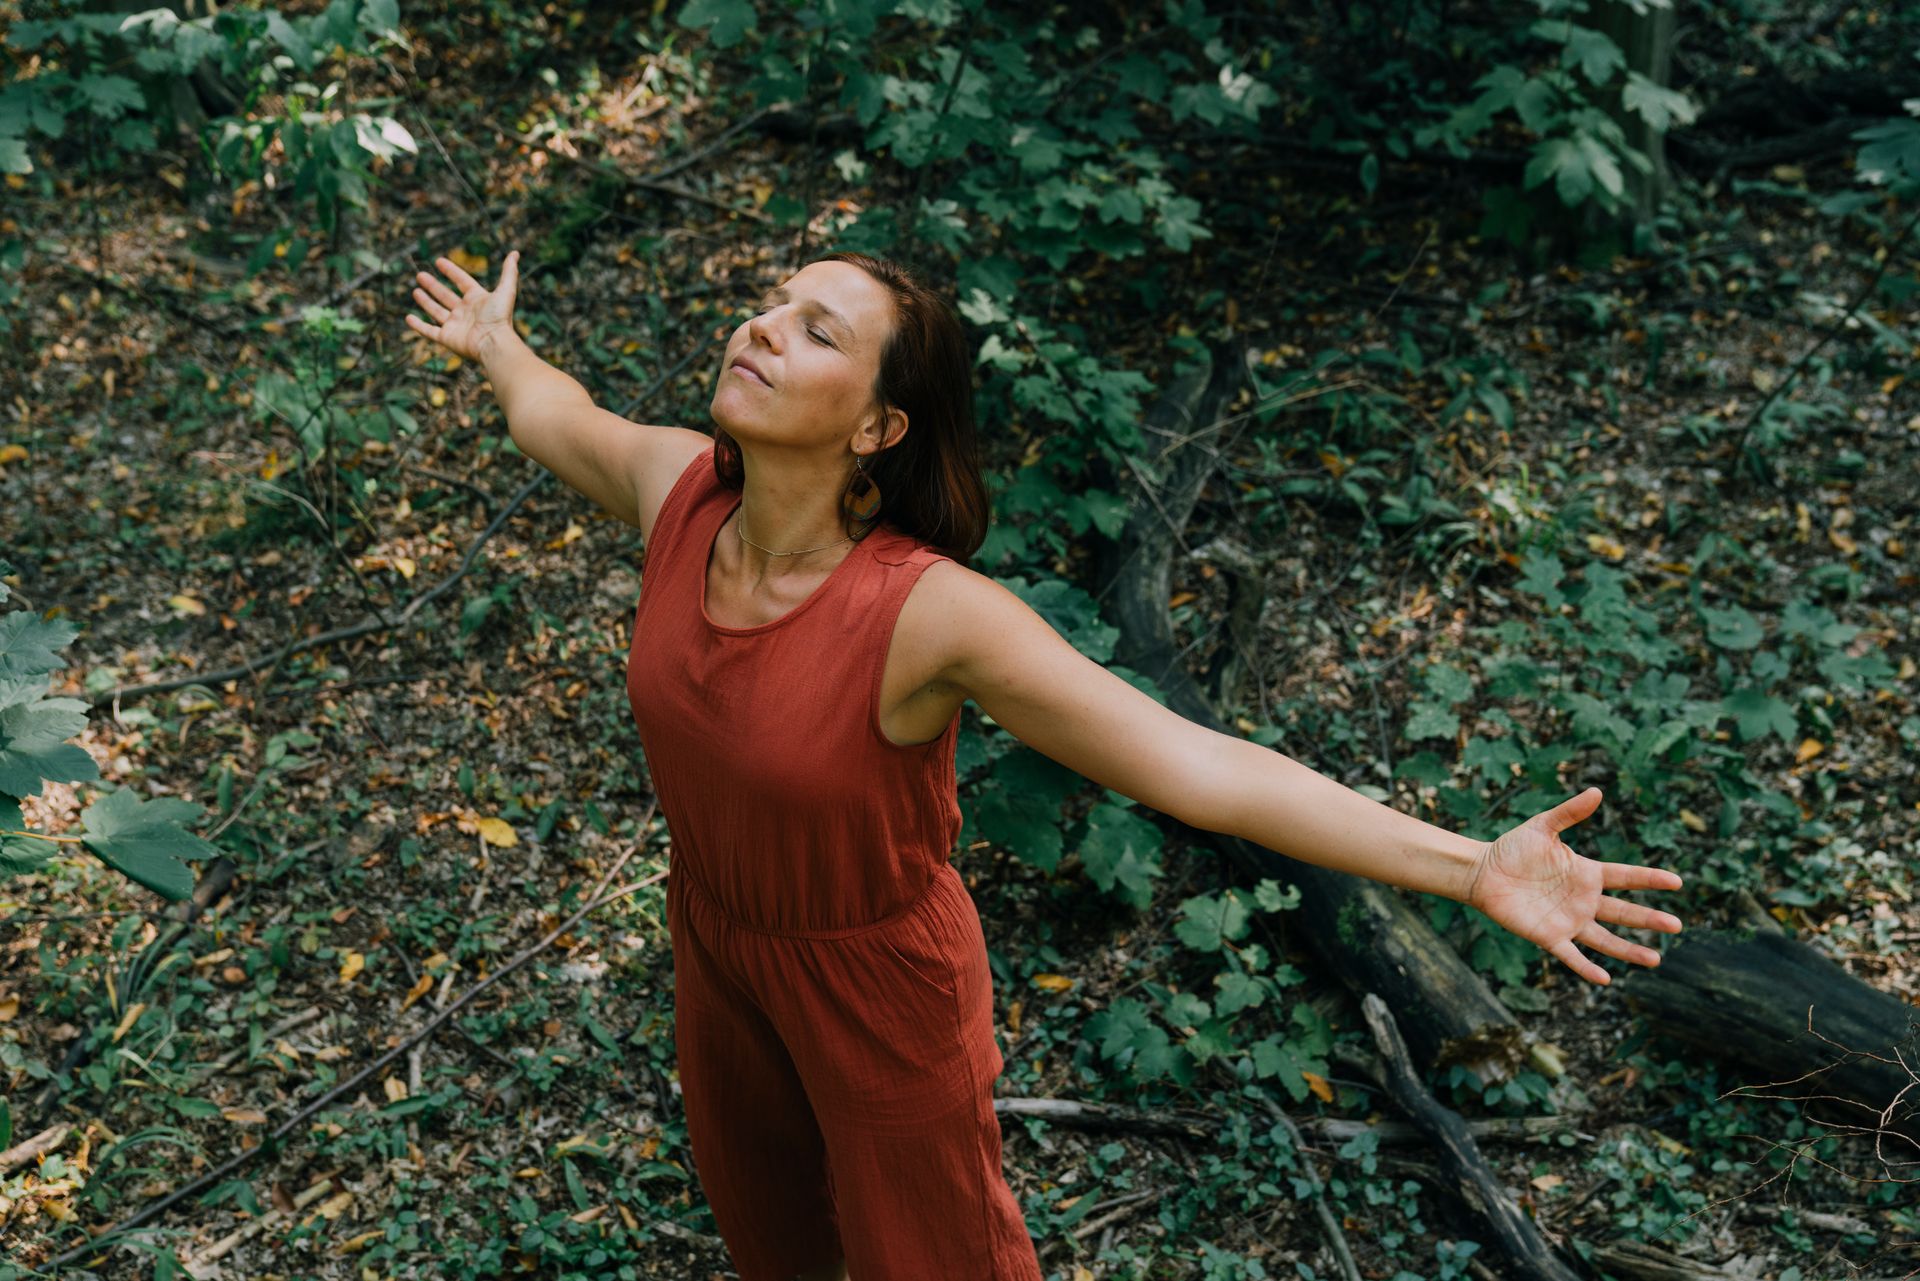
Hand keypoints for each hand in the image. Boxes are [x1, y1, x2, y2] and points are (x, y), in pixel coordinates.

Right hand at [405, 250, 520, 362]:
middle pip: (446, 295)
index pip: (461, 281)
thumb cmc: (499, 318)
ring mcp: (455, 325)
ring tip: (415, 290)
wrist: (494, 343)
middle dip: (433, 285)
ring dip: (426, 301)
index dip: (451, 271)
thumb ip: (509, 272)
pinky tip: (408, 318)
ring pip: (436, 311)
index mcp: (477, 299)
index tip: (438, 261)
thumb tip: (516, 253)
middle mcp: (465, 312)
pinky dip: (418, 326)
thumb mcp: (505, 290)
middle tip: (420, 275)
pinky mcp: (446, 338)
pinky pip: (428, 331)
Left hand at [1464, 786, 1683, 985]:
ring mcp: (1569, 920)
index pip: (1626, 877)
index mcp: (1587, 874)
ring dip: (1629, 951)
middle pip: (1624, 913)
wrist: (1482, 872)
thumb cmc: (1512, 848)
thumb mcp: (1543, 826)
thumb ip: (1569, 813)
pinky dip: (1587, 968)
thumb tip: (1597, 791)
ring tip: (1655, 960)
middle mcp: (1584, 900)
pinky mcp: (1549, 936)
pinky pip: (1572, 956)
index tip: (1677, 882)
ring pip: (1606, 940)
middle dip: (1650, 920)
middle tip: (1677, 926)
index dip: (1650, 879)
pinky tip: (1606, 979)